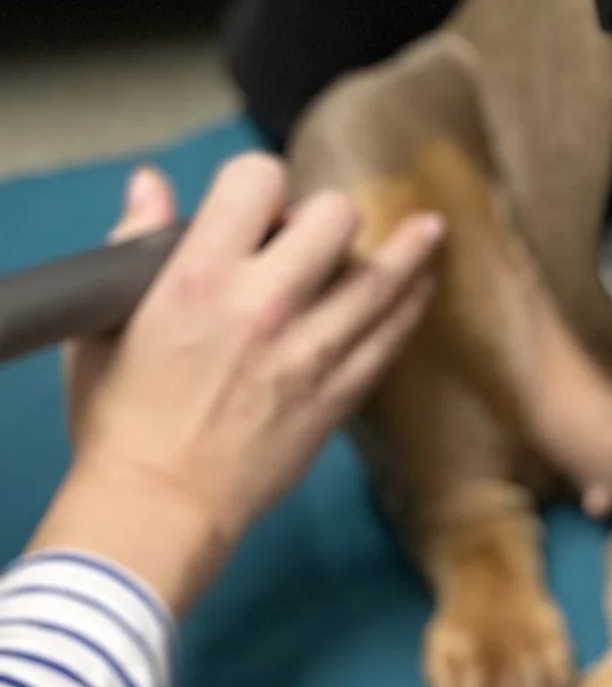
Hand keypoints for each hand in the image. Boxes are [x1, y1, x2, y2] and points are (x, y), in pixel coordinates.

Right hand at [34, 155, 441, 613]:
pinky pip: (391, 338)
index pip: (257, 182)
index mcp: (200, 277)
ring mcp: (311, 351)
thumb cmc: (120, 421)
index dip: (262, 182)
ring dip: (407, 249)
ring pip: (382, 278)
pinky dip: (410, 308)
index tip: (261, 203)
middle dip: (326, 215)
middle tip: (315, 235)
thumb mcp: (108, 323)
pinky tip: (422, 288)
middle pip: (333, 219)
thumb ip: (135, 246)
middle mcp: (266, 304)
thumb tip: (152, 188)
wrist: (159, 505)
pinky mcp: (339, 395)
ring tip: (429, 229)